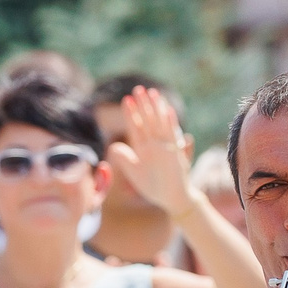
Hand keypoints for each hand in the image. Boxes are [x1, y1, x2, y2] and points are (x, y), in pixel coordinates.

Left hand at [104, 87, 196, 216]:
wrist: (171, 199)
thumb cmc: (153, 186)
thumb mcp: (134, 172)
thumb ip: (124, 159)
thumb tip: (113, 147)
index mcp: (144, 148)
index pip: (137, 127)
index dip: (131, 114)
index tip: (126, 100)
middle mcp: (155, 144)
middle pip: (148, 120)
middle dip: (143, 105)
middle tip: (138, 88)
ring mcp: (165, 147)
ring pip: (159, 124)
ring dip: (156, 108)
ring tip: (152, 92)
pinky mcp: (174, 153)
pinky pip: (172, 136)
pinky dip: (170, 123)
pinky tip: (167, 110)